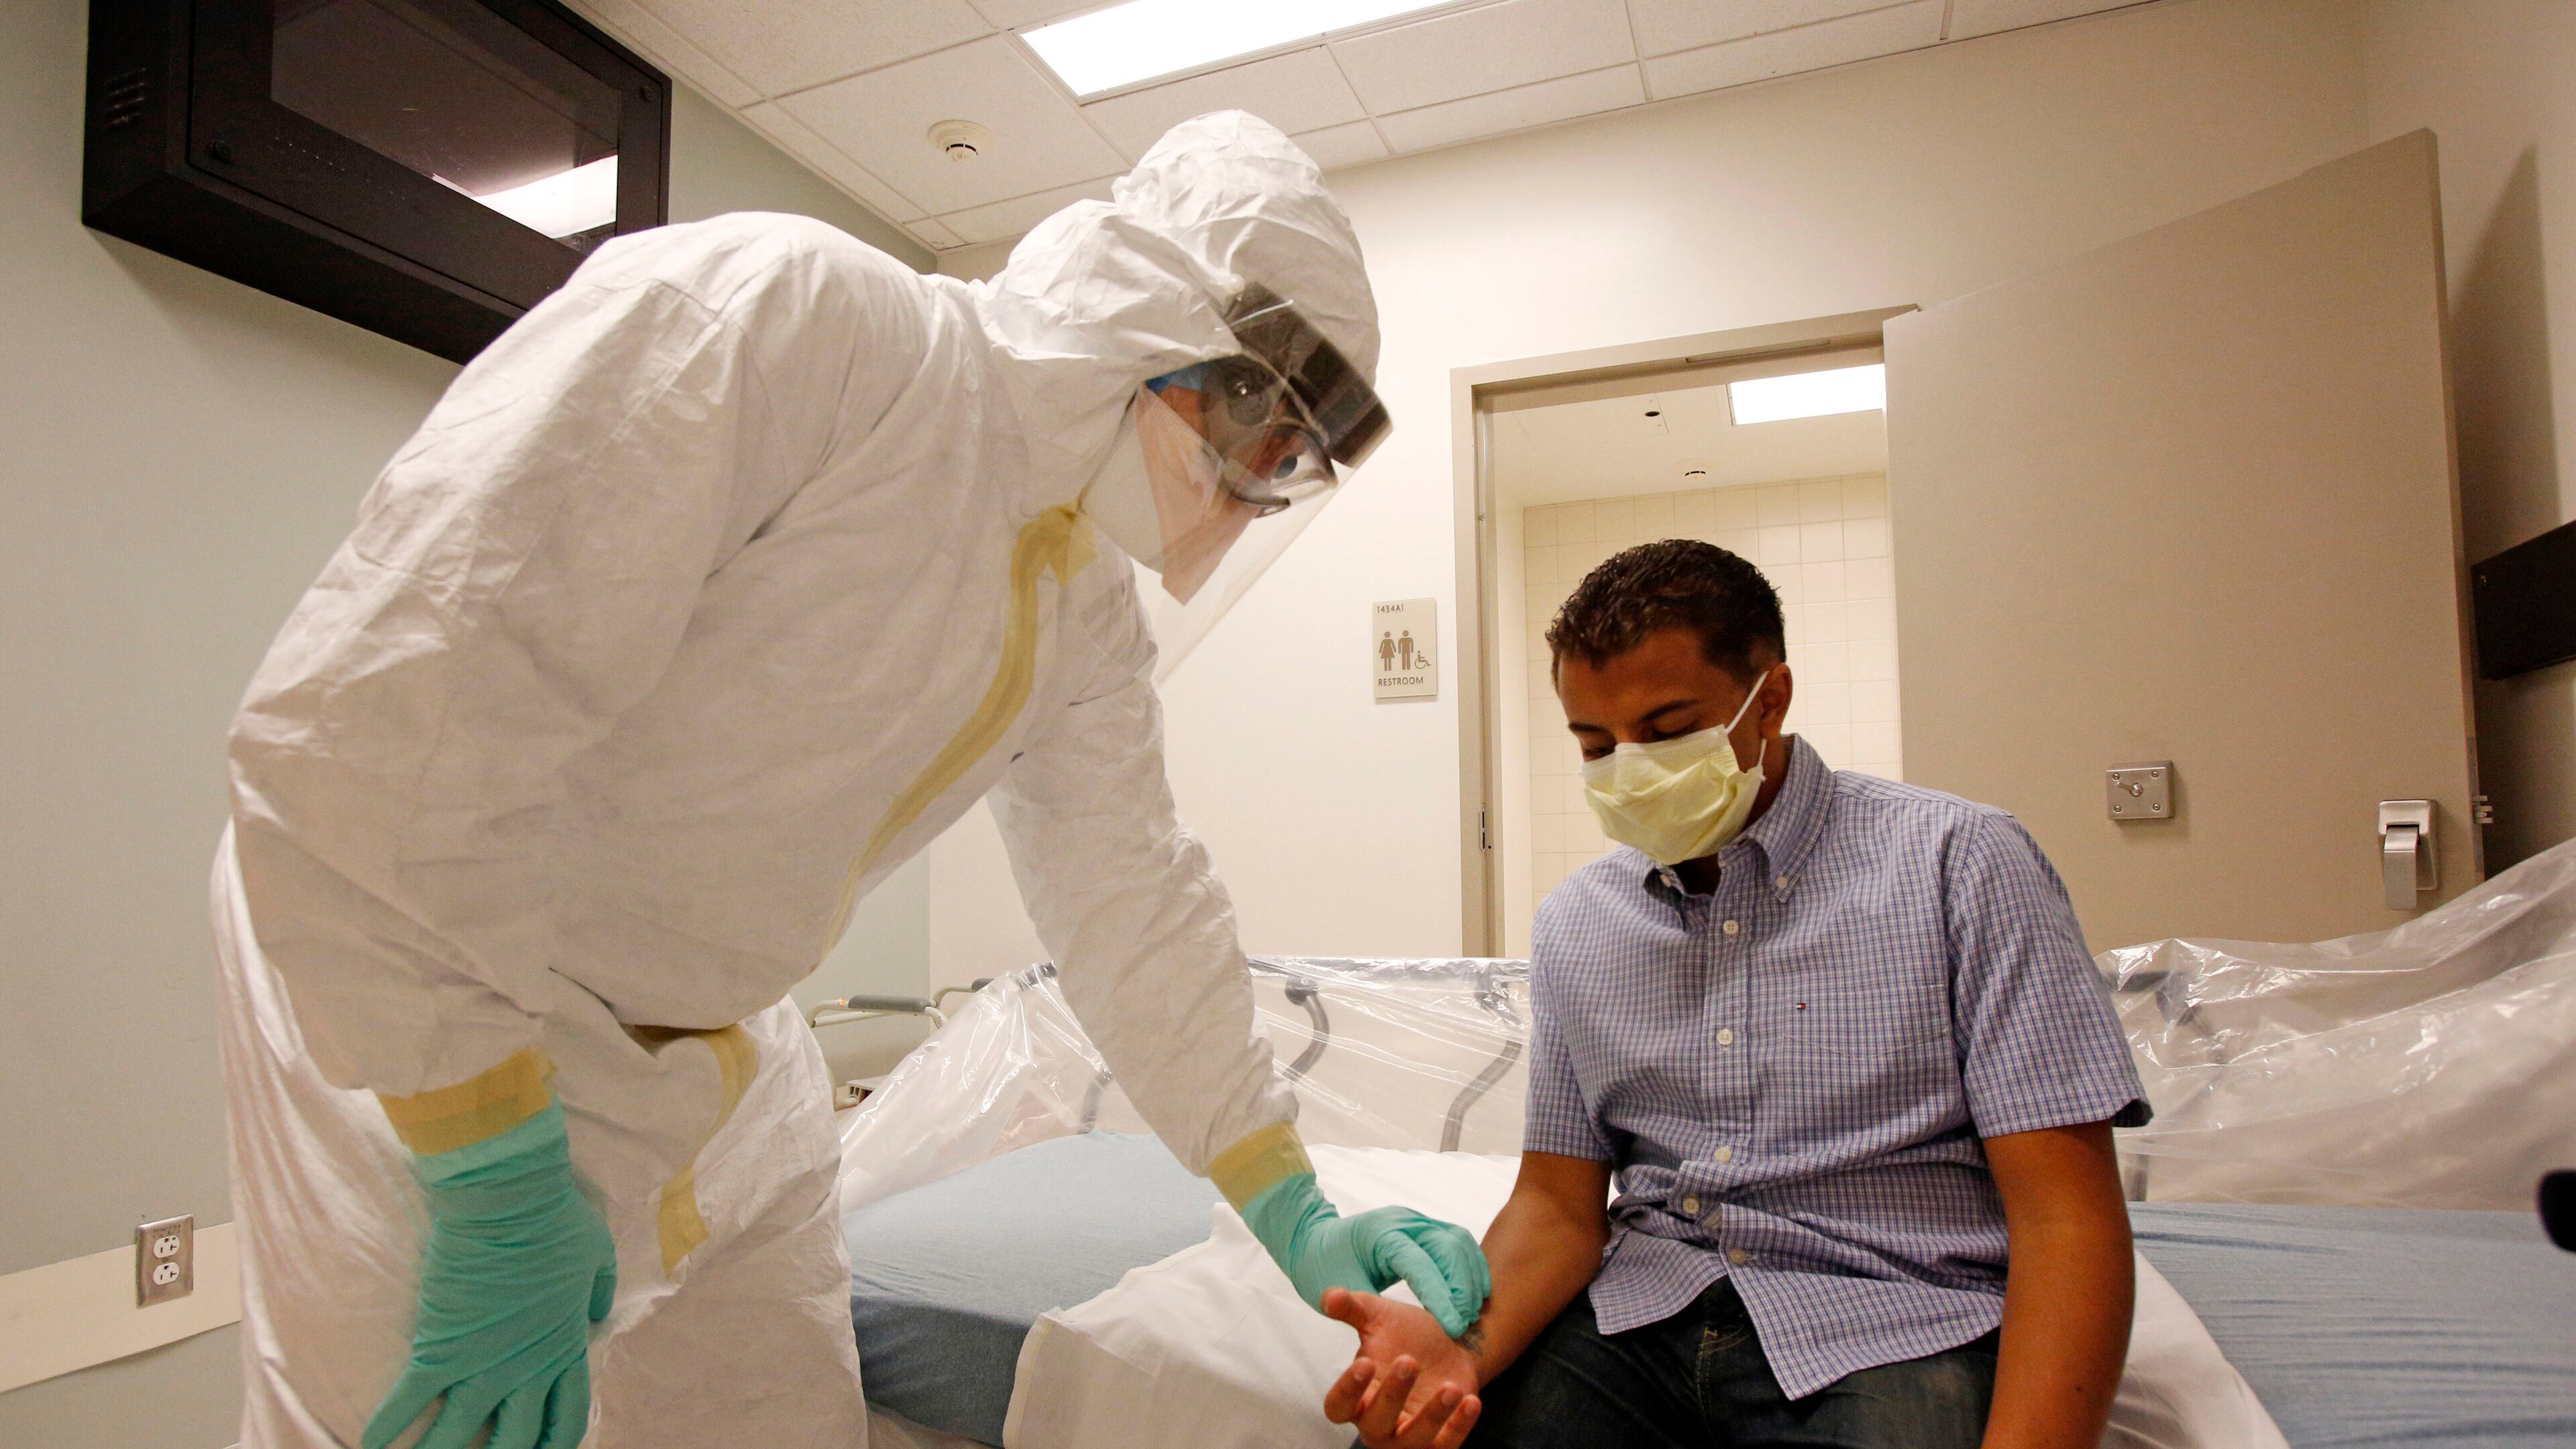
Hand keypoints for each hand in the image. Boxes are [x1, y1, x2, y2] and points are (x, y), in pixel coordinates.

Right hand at [363, 1104, 616, 1448]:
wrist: (509, 1199)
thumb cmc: (557, 1219)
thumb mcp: (597, 1255)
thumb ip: (598, 1291)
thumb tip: (598, 1312)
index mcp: (564, 1348)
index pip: (567, 1418)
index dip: (555, 1442)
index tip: (541, 1448)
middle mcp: (525, 1368)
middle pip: (516, 1441)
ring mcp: (481, 1364)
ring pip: (459, 1435)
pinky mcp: (439, 1349)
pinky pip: (411, 1401)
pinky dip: (388, 1425)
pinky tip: (372, 1442)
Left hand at [1238, 1171, 1492, 1334]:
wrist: (1317, 1240)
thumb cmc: (1323, 1266)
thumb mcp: (1330, 1287)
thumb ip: (1355, 1306)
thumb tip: (1366, 1330)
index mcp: (1379, 1234)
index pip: (1419, 1263)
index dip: (1440, 1296)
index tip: (1452, 1328)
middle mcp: (1403, 1221)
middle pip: (1448, 1248)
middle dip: (1461, 1288)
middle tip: (1463, 1325)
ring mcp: (1417, 1221)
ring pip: (1459, 1242)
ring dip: (1471, 1278)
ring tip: (1471, 1314)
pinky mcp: (1427, 1227)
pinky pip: (1459, 1243)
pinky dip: (1471, 1268)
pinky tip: (1474, 1296)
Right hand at [1323, 1289, 1483, 1448]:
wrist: (1450, 1345)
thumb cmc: (1406, 1336)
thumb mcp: (1379, 1316)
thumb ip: (1352, 1307)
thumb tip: (1330, 1296)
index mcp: (1357, 1396)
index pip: (1338, 1407)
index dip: (1347, 1390)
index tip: (1364, 1362)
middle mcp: (1377, 1423)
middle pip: (1375, 1424)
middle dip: (1392, 1395)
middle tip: (1409, 1360)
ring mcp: (1409, 1436)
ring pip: (1413, 1441)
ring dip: (1431, 1416)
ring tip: (1450, 1387)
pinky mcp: (1440, 1440)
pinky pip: (1447, 1446)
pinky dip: (1459, 1427)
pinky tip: (1470, 1401)